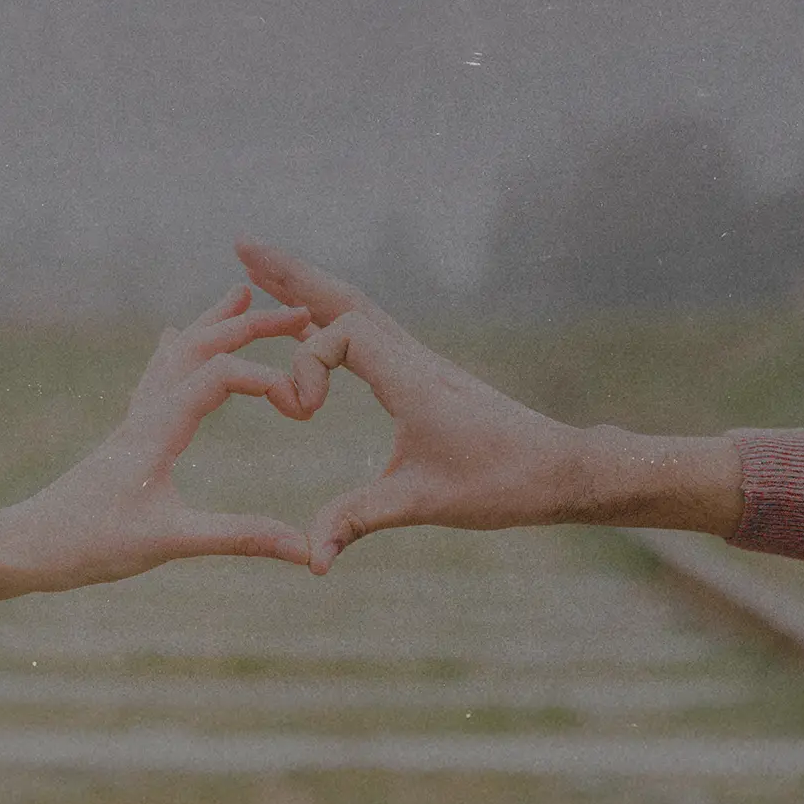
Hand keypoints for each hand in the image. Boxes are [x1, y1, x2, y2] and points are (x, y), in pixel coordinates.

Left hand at [0, 285, 312, 599]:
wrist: (25, 546)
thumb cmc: (89, 545)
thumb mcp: (170, 543)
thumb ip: (239, 537)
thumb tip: (305, 550)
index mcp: (157, 429)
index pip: (220, 375)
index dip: (269, 380)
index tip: (304, 409)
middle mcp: (145, 413)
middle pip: (200, 348)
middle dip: (250, 325)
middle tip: (298, 311)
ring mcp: (133, 421)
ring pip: (177, 354)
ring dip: (214, 324)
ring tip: (242, 295)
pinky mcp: (126, 435)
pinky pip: (156, 376)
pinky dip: (177, 349)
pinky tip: (171, 338)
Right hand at [235, 237, 744, 573]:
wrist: (560, 468)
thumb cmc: (501, 482)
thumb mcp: (424, 503)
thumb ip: (359, 519)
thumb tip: (312, 558)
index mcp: (410, 377)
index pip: (342, 331)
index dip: (307, 363)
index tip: (302, 412)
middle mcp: (412, 356)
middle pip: (343, 295)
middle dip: (290, 273)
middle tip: (243, 245)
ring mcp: (418, 360)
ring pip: (357, 306)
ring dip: (309, 286)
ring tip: (266, 268)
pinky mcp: (423, 373)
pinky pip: (369, 328)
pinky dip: (333, 313)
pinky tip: (317, 320)